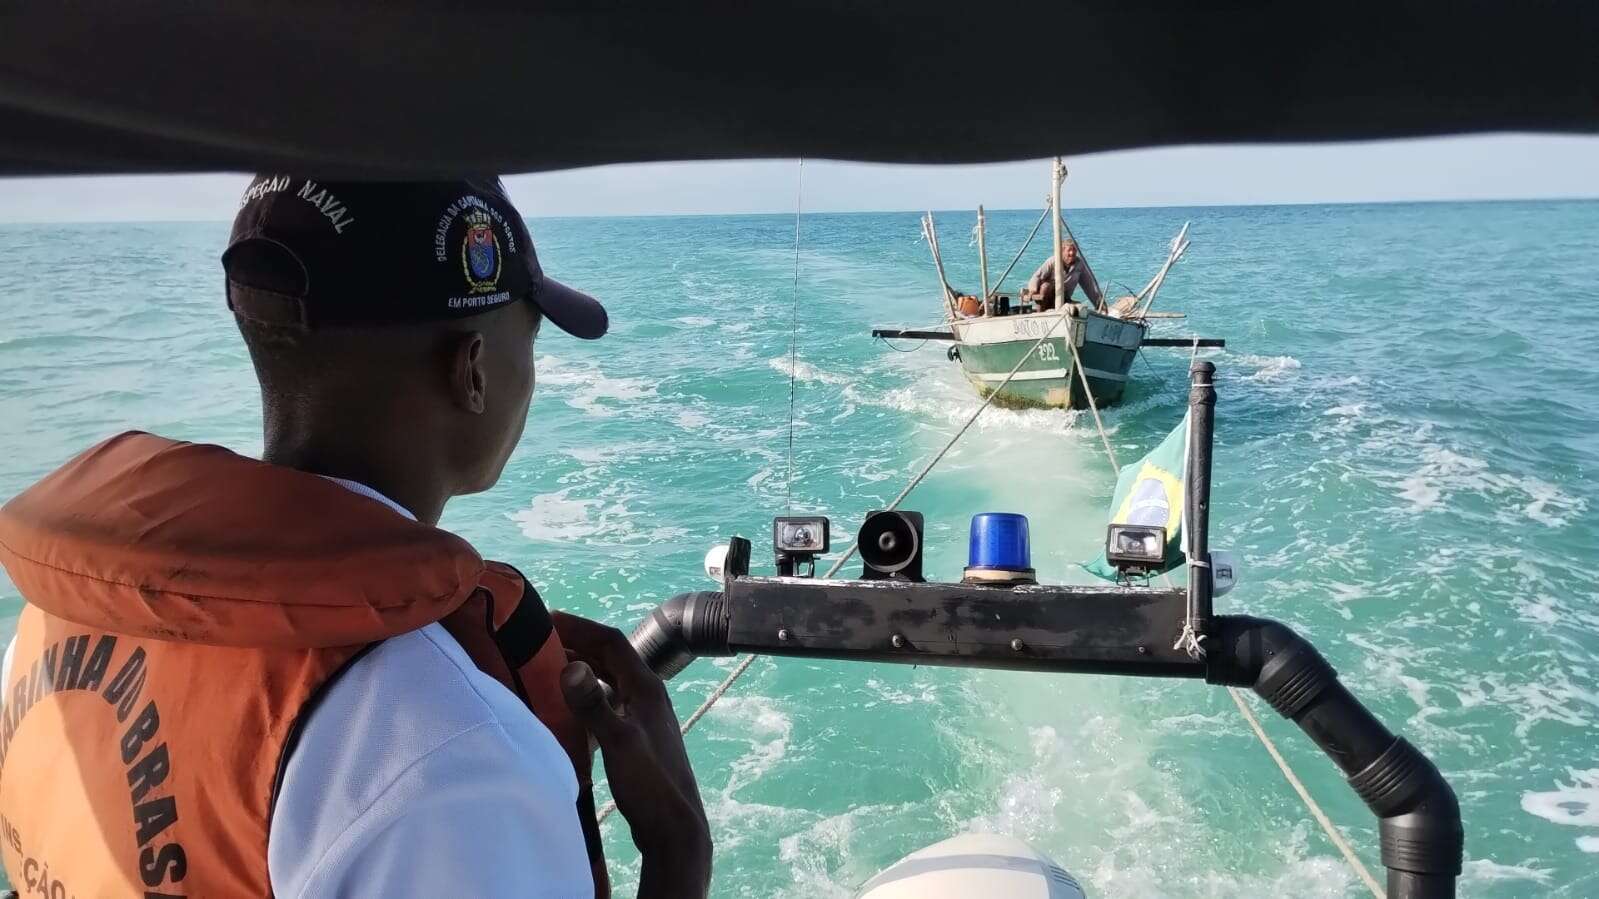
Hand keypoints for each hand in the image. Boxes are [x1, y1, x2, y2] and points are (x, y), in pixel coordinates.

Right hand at [554, 611, 711, 898]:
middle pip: (609, 656)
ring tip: (545, 667)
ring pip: (608, 678)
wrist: (674, 825)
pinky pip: (607, 700)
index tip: (544, 618)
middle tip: (536, 640)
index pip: (610, 640)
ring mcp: (642, 714)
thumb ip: (593, 705)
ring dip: (580, 667)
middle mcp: (646, 693)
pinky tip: (567, 706)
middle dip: (575, 642)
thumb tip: (569, 665)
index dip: (579, 625)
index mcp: (645, 686)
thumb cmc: (649, 783)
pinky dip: (586, 694)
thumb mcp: (617, 742)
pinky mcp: (636, 733)